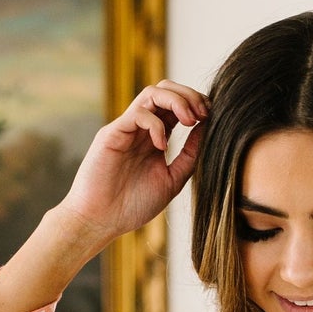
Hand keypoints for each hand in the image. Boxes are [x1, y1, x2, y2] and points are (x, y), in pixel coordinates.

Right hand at [58, 79, 209, 246]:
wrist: (100, 221)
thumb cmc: (133, 205)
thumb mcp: (172, 180)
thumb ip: (190, 155)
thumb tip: (207, 129)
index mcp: (155, 137)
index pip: (177, 105)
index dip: (197, 104)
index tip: (212, 117)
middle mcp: (141, 128)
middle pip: (166, 90)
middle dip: (189, 95)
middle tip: (204, 113)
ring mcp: (127, 128)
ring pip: (152, 93)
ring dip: (177, 101)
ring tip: (190, 120)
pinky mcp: (112, 133)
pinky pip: (138, 114)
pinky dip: (156, 124)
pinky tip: (162, 146)